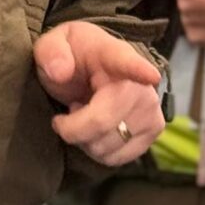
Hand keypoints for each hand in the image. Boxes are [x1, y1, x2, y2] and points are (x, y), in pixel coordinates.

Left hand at [33, 21, 164, 165]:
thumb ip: (50, 52)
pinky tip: (98, 130)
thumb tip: (60, 72)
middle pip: (101, 122)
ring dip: (85, 140)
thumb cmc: (73, 59)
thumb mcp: (51, 46)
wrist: (93, 70)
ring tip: (86, 115)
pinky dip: (99, 151)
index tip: (151, 75)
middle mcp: (140, 83)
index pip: (129, 63)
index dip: (140, 70)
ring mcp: (151, 109)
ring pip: (107, 146)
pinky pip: (117, 158)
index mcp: (113, 55)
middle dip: (72, 128)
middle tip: (69, 110)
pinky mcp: (153, 131)